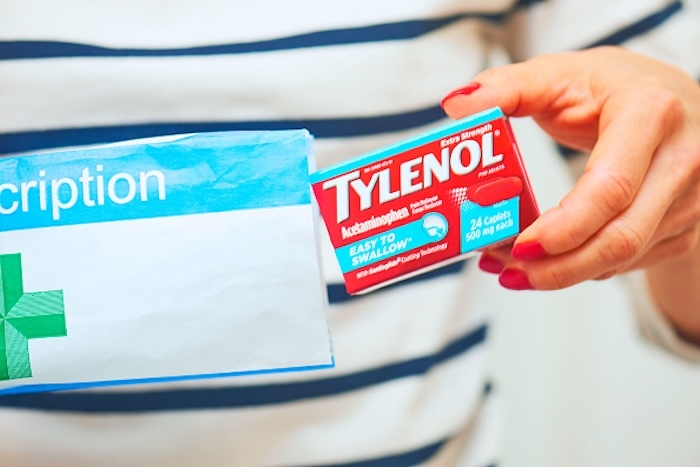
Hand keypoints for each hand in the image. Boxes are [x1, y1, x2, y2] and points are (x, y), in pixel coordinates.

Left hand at [441, 46, 699, 290]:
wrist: (671, 103)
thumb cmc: (612, 87)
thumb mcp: (558, 73)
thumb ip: (505, 87)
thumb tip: (456, 106)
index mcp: (650, 114)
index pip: (610, 187)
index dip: (564, 226)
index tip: (519, 245)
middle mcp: (680, 160)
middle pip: (619, 237)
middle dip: (556, 266)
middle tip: (504, 269)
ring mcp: (687, 199)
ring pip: (623, 258)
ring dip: (561, 273)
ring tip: (510, 266)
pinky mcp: (681, 225)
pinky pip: (628, 262)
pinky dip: (580, 269)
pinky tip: (545, 262)